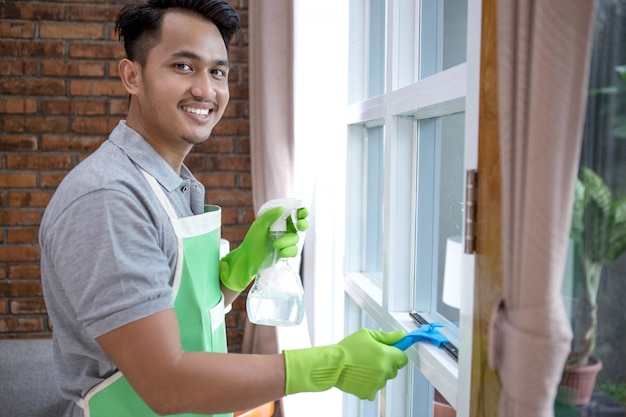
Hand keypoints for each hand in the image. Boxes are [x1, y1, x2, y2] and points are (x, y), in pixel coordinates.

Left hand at [220, 206, 308, 291]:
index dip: (301, 211)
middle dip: (303, 224)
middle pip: (301, 225)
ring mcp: (286, 240)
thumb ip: (269, 216)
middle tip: (299, 225)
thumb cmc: (252, 240)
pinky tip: (280, 252)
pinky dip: (288, 251)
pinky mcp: (287, 251)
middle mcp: (285, 229)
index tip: (302, 213)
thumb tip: (281, 208)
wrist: (248, 258)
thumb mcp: (259, 226)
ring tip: (275, 244)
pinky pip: (294, 250)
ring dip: (287, 241)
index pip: (294, 213)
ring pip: (296, 238)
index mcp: (279, 220)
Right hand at [283, 329, 407, 399]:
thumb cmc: (347, 349)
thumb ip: (387, 336)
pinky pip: (375, 388)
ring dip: (377, 374)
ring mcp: (377, 383)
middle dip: (386, 363)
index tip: (391, 352)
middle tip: (372, 357)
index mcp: (386, 355)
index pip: (403, 358)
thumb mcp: (367, 335)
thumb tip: (401, 335)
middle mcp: (384, 370)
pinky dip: (369, 384)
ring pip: (384, 379)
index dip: (396, 354)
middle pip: (394, 369)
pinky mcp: (369, 392)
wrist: (333, 364)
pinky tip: (360, 375)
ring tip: (363, 366)